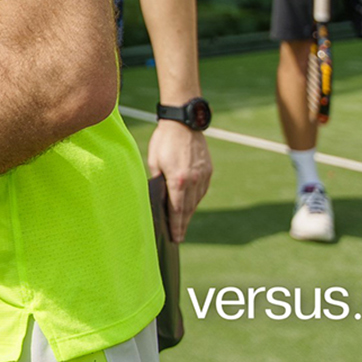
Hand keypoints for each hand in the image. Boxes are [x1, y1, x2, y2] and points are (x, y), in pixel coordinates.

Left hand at [147, 122, 212, 241]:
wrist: (183, 122)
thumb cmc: (163, 140)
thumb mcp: (154, 161)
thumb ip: (157, 180)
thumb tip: (157, 197)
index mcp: (179, 180)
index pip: (177, 210)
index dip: (176, 226)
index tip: (176, 238)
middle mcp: (194, 181)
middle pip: (188, 209)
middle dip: (182, 224)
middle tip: (179, 237)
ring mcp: (203, 176)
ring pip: (196, 201)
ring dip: (189, 212)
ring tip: (182, 223)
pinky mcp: (208, 170)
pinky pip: (202, 190)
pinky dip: (195, 199)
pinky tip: (189, 203)